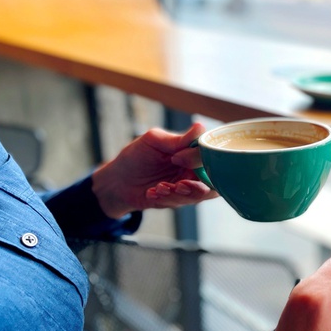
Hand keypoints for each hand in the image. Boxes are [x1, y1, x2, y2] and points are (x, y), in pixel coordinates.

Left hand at [91, 124, 218, 218]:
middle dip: (197, 187)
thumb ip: (179, 139)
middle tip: (179, 184)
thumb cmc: (136, 156)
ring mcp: (187, 187)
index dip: (203, 161)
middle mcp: (195, 171)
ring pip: (197, 196)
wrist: (117, 180)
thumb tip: (201, 127)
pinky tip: (151, 192)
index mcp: (193, 154)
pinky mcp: (176, 201)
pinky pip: (180, 203)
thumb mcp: (155, 141)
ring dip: (179, 194)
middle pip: (213, 183)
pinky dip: (166, 198)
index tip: (179, 159)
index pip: (213, 158)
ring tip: (160, 187)